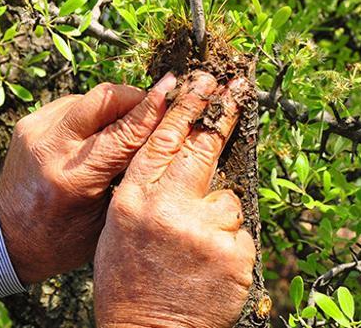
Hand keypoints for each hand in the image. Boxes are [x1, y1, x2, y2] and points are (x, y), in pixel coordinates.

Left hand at [0, 73, 176, 283]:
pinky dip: (96, 112)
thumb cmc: (63, 238)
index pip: (124, 131)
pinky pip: (75, 104)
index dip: (155, 110)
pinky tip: (105, 130)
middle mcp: (50, 147)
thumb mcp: (107, 216)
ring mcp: (35, 130)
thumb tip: (166, 134)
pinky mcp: (29, 122)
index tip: (179, 92)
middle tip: (160, 104)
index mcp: (72, 178)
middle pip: (105, 98)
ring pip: (92, 97)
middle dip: (138, 97)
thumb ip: (132, 174)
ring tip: (135, 123)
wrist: (5, 238)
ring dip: (118, 105)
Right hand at [94, 71, 255, 327]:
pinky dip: (230, 247)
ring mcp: (202, 229)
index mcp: (133, 199)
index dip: (185, 106)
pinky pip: (240, 232)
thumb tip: (178, 152)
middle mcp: (166, 208)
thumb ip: (145, 189)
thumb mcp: (120, 228)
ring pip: (228, 199)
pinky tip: (210, 268)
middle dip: (221, 116)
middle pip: (202, 147)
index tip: (203, 80)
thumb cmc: (132, 280)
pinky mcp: (231, 252)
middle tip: (238, 90)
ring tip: (197, 250)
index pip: (162, 139)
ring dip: (220, 217)